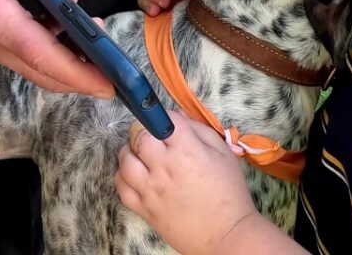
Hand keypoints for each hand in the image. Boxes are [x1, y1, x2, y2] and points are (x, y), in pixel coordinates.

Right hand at [0, 0, 113, 96]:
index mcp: (0, 23)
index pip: (47, 58)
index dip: (81, 73)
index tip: (109, 84)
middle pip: (47, 73)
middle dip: (84, 77)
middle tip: (117, 71)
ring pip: (39, 66)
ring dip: (70, 60)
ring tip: (97, 36)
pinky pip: (29, 52)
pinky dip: (54, 47)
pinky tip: (66, 19)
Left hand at [114, 111, 261, 254]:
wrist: (227, 235)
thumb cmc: (229, 193)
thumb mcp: (223, 153)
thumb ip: (199, 130)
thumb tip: (177, 116)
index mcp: (186, 151)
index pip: (161, 120)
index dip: (162, 117)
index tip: (166, 123)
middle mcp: (164, 168)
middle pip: (137, 136)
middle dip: (142, 130)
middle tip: (152, 137)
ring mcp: (151, 190)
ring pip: (124, 160)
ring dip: (130, 152)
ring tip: (142, 156)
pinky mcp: (144, 209)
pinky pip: (121, 188)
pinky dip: (124, 177)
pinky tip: (137, 176)